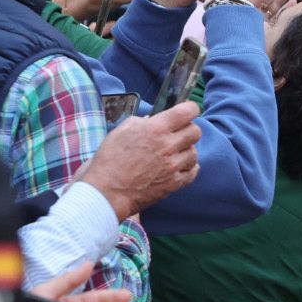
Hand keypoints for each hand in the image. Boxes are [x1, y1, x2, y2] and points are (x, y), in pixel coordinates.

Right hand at [78, 101, 201, 219]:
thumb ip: (141, 122)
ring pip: (194, 153)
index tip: (188, 110)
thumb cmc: (109, 161)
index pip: (187, 111)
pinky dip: (188, 168)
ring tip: (173, 154)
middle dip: (188, 130)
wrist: (106, 192)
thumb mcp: (121, 131)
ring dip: (186, 151)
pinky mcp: (174, 184)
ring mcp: (173, 166)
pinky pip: (193, 172)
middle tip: (178, 134)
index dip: (190, 108)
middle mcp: (168, 146)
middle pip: (196, 132)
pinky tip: (179, 167)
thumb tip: (153, 119)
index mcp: (155, 129)